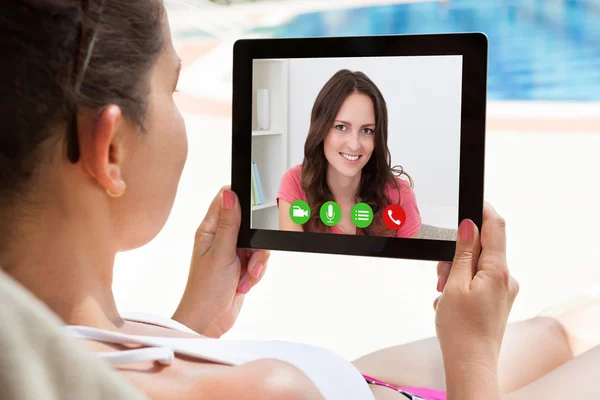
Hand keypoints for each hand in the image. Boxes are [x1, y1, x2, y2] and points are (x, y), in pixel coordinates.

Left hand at [173, 187, 269, 337]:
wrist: (209, 321)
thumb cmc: (206, 290)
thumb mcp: (221, 253)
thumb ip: (228, 223)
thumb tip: (229, 193)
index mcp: (209, 230)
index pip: (225, 201)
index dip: (240, 200)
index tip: (253, 211)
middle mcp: (220, 240)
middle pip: (249, 226)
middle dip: (255, 243)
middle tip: (248, 256)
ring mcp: (232, 254)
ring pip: (257, 246)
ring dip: (256, 263)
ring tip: (244, 276)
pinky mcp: (241, 268)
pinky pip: (258, 262)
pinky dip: (255, 274)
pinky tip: (243, 284)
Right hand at [434, 203, 518, 397]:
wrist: (470, 364)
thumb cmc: (461, 329)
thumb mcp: (454, 284)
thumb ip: (463, 252)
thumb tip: (469, 225)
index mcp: (497, 270)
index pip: (496, 227)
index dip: (483, 210)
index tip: (471, 201)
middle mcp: (505, 279)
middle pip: (482, 249)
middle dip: (458, 254)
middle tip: (441, 276)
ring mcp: (502, 291)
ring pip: (476, 267)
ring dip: (456, 273)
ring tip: (443, 294)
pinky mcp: (496, 301)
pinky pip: (477, 282)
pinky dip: (461, 286)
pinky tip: (449, 303)